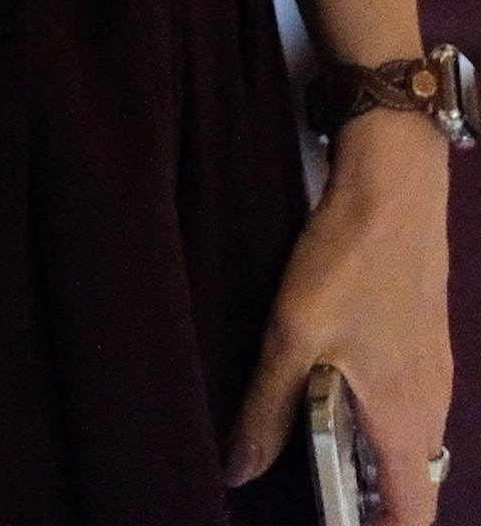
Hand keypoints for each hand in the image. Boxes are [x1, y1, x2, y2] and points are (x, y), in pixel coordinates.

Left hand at [224, 110, 450, 520]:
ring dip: (376, 457)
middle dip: (375, 501)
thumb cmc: (351, 257)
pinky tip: (337, 386)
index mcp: (406, 419)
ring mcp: (434, 370)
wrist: (394, 183)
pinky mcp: (425, 339)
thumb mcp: (292, 335)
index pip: (414, 514)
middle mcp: (432, 404)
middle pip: (416, 483)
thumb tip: (240, 468)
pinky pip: (411, 402)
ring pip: (414, 441)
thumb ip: (267, 408)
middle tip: (323, 494)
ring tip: (320, 445)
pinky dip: (381, 416)